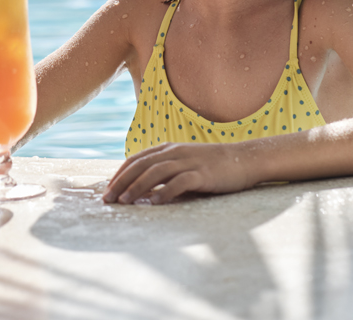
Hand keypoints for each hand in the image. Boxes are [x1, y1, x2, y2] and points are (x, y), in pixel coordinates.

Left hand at [103, 143, 251, 205]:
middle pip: (141, 165)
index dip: (119, 174)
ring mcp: (189, 162)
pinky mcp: (203, 174)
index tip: (107, 190)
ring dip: (137, 187)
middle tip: (108, 199)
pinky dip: (165, 192)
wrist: (244, 160)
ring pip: (156, 172)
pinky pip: (180, 182)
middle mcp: (175, 153)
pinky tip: (154, 203)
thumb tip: (142, 190)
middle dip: (121, 182)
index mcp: (168, 149)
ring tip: (125, 202)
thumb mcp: (184, 163)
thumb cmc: (212, 166)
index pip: (136, 160)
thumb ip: (165, 172)